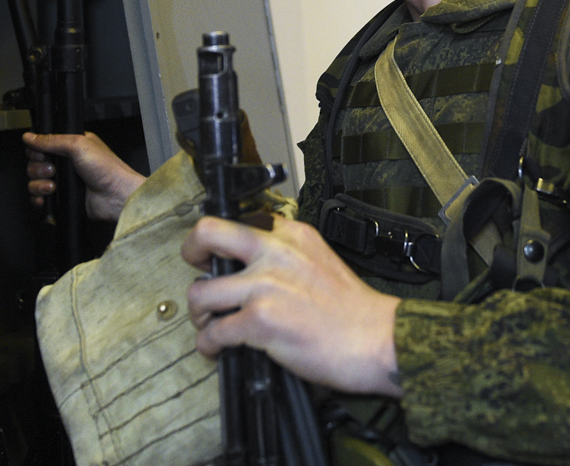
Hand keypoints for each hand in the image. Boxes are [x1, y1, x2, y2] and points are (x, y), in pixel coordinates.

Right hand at [23, 131, 145, 221]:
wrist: (116, 195)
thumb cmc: (107, 169)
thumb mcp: (78, 145)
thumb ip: (52, 140)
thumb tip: (29, 137)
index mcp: (71, 146)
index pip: (42, 145)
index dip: (36, 150)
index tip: (41, 154)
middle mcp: (66, 162)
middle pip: (35, 163)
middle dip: (37, 168)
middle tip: (52, 170)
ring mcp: (63, 180)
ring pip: (35, 180)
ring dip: (38, 183)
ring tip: (52, 186)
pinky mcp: (62, 196)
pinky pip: (39, 196)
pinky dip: (38, 197)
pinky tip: (45, 197)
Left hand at [183, 214, 402, 396]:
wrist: (378, 339)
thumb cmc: (355, 310)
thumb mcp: (322, 259)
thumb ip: (288, 256)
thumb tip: (253, 271)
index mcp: (293, 235)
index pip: (241, 220)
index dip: (221, 238)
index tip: (215, 252)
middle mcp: (275, 253)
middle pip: (208, 233)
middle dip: (191, 251)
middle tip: (196, 270)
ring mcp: (265, 285)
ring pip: (201, 291)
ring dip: (199, 312)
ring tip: (209, 323)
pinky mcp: (260, 320)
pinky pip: (213, 332)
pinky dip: (209, 345)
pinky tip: (217, 349)